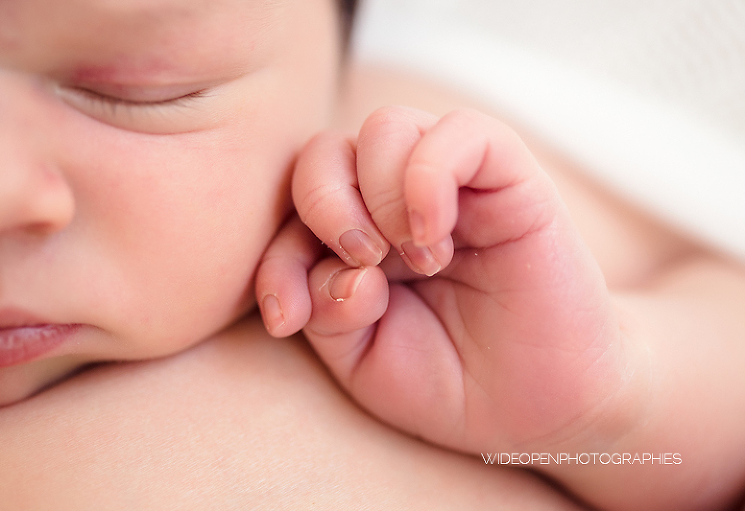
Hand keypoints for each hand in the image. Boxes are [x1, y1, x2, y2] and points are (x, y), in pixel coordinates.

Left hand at [257, 106, 627, 452]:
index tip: (287, 321)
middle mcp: (395, 200)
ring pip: (386, 127)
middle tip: (364, 268)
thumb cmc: (447, 380)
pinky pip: (460, 134)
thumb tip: (340, 266)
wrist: (536, 406)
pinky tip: (436, 240)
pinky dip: (430, 178)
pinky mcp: (510, 178)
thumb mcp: (360, 359)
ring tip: (417, 260)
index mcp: (355, 236)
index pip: (289, 210)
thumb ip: (325, 310)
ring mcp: (452, 185)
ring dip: (379, 195)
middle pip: (326, 151)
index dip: (274, 259)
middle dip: (324, 208)